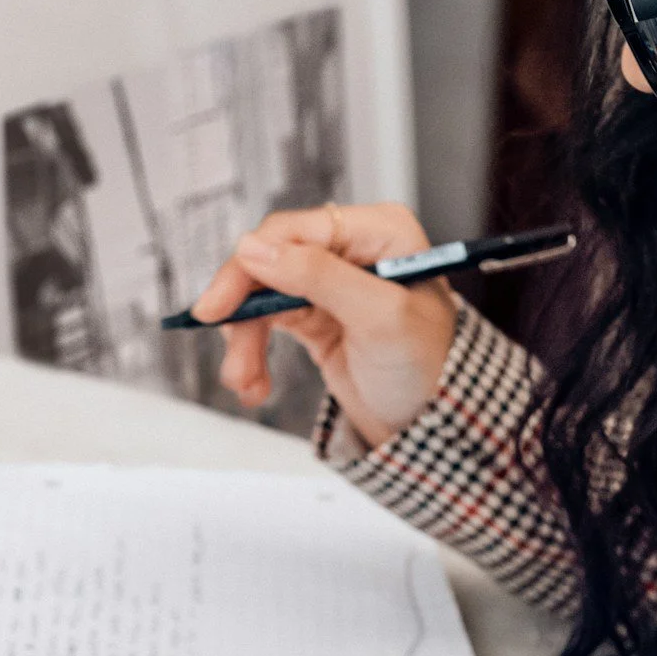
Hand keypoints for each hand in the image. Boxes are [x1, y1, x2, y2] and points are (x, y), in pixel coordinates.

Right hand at [189, 202, 456, 450]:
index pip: (296, 231)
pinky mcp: (316, 317)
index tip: (221, 304)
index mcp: (377, 232)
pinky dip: (254, 354)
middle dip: (245, 311)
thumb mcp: (379, 317)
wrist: (435, 424)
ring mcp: (330, 283)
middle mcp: (351, 250)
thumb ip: (319, 277)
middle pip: (270, 261)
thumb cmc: (429, 366)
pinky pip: (268, 325)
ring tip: (245, 382)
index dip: (252, 264)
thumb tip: (255, 249)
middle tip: (226, 348)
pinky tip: (255, 384)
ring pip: (262, 298)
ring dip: (246, 342)